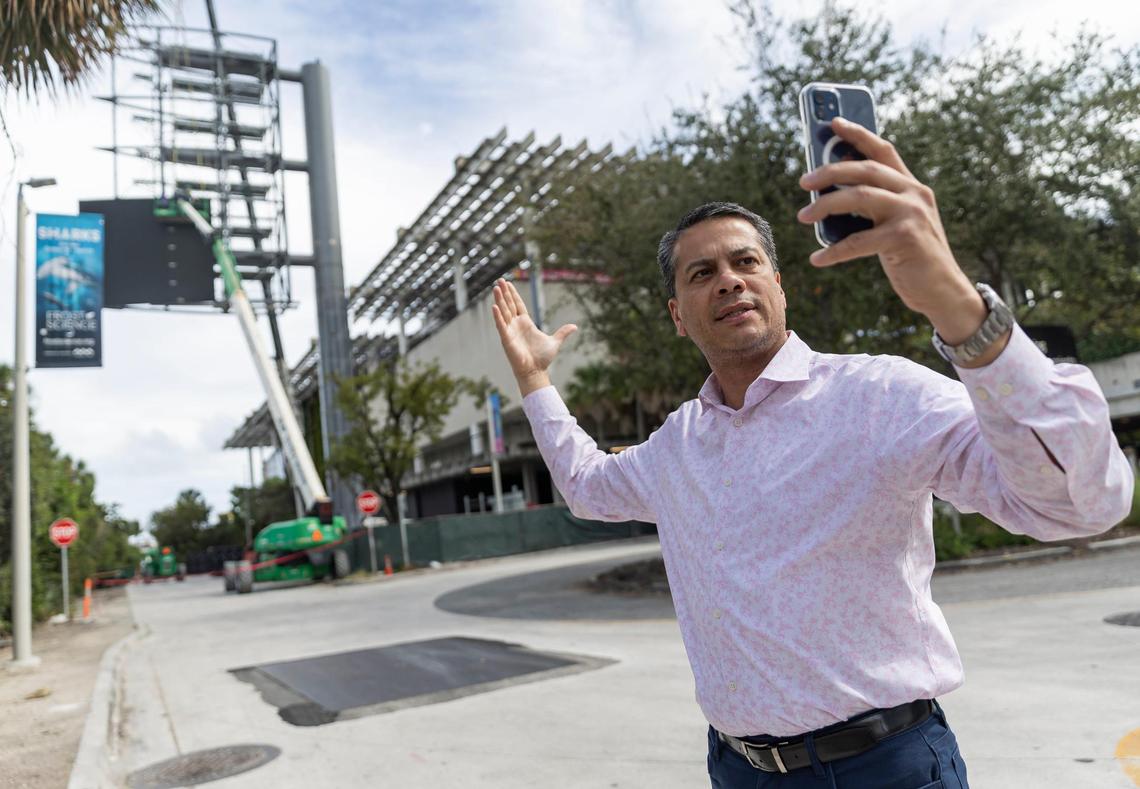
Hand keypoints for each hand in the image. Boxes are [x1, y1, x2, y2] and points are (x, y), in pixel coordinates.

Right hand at [492, 278, 577, 394]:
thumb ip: (563, 332)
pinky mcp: (506, 339)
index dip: (513, 294)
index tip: (508, 284)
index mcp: (526, 323)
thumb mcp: (555, 342)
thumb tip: (574, 326)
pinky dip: (497, 316)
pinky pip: (501, 325)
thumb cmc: (542, 358)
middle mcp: (516, 325)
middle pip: (509, 305)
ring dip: (499, 300)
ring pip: (503, 312)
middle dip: (504, 293)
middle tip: (500, 280)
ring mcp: (510, 331)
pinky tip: (494, 306)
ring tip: (496, 287)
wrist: (536, 371)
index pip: (518, 305)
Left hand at [796, 117, 989, 346]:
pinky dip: (834, 251)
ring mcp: (911, 214)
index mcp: (911, 187)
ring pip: (859, 197)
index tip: (832, 123)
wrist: (943, 291)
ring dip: (825, 205)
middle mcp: (914, 194)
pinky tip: (817, 258)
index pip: (883, 150)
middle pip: (865, 169)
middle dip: (830, 171)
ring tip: (803, 216)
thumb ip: (873, 207)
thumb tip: (828, 197)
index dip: (858, 133)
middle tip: (803, 181)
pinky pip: (858, 241)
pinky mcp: (905, 238)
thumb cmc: (912, 257)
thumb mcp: (895, 225)